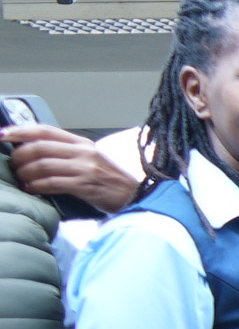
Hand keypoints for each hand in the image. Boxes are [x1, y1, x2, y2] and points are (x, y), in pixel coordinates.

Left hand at [4, 124, 134, 214]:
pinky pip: (52, 183)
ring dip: (25, 172)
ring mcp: (85, 169)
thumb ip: (65, 154)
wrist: (135, 197)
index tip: (3, 135)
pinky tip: (31, 188)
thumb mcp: (89, 160)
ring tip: (21, 178)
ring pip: (43, 165)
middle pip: (40, 147)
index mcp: (82, 143)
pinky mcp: (85, 186)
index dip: (20, 131)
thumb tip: (33, 152)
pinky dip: (36, 185)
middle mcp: (83, 152)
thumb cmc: (109, 181)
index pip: (45, 130)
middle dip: (19, 156)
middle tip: (13, 165)